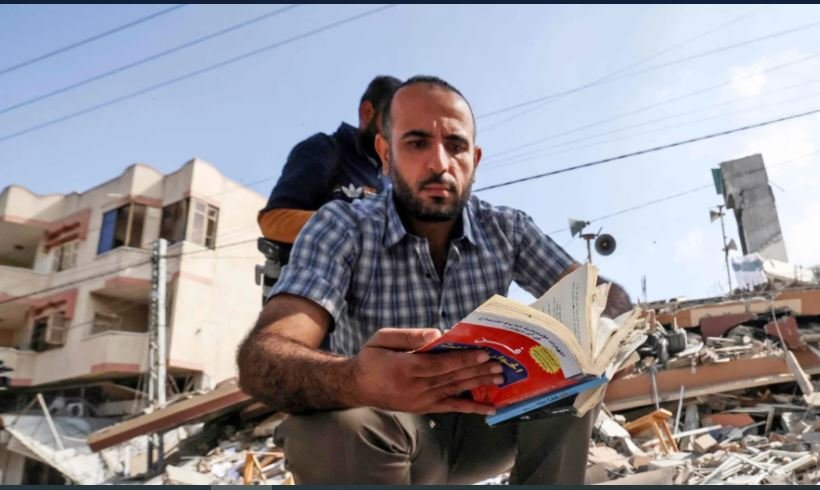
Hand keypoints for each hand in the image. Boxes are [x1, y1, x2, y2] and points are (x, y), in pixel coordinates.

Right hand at [348, 328, 502, 414]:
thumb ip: (409, 336)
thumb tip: (436, 335)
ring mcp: (422, 400)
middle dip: (478, 371)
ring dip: (478, 385)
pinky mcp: (424, 408)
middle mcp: (417, 387)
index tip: (483, 353)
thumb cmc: (371, 358)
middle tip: (500, 365)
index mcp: (407, 367)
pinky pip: (451, 407)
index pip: (442, 363)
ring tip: (499, 378)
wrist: (356, 386)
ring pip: (455, 391)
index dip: (464, 359)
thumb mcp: (382, 338)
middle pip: (453, 377)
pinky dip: (470, 408)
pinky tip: (488, 409)